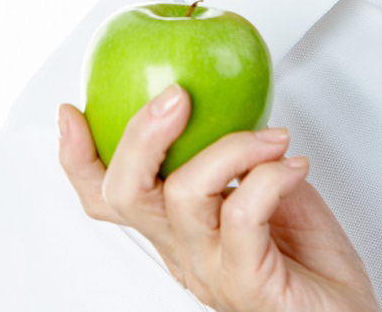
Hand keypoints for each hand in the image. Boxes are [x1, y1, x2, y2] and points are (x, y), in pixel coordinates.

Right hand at [58, 83, 379, 311]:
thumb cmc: (309, 261)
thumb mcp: (258, 191)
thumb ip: (231, 154)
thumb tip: (223, 97)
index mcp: (173, 228)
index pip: (104, 198)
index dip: (76, 157)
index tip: (72, 111)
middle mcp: (181, 250)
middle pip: (123, 193)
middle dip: (140, 134)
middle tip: (175, 96)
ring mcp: (210, 270)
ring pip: (182, 195)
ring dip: (229, 147)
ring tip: (271, 136)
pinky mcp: (247, 285)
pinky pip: (242, 216)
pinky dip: (268, 176)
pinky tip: (291, 165)